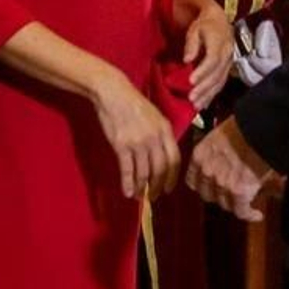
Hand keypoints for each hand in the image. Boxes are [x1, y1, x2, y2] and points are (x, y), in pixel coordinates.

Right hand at [92, 71, 181, 198]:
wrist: (113, 92)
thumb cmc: (134, 104)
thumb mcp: (156, 116)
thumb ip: (162, 135)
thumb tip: (164, 157)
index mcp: (165, 130)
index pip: (174, 159)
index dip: (172, 177)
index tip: (168, 188)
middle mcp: (154, 138)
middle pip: (160, 169)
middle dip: (157, 186)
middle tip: (154, 196)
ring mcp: (138, 142)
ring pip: (144, 173)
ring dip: (142, 188)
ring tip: (139, 196)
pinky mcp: (121, 145)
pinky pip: (127, 170)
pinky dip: (128, 184)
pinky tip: (127, 192)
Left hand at [184, 4, 233, 110]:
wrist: (219, 21)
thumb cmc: (205, 25)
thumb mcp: (195, 29)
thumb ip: (192, 44)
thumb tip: (187, 59)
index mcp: (220, 42)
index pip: (212, 59)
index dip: (202, 71)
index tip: (191, 81)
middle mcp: (227, 54)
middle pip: (217, 74)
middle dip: (204, 88)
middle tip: (191, 98)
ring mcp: (229, 63)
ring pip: (220, 81)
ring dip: (208, 94)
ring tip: (196, 105)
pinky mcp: (227, 69)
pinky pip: (221, 83)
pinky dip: (212, 94)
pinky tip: (204, 104)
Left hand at [186, 116, 274, 222]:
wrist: (260, 128)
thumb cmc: (244, 126)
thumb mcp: (221, 135)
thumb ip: (215, 152)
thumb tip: (224, 161)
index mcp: (200, 155)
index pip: (193, 180)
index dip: (203, 185)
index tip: (210, 187)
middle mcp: (207, 171)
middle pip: (208, 195)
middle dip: (218, 195)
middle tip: (230, 194)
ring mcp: (222, 183)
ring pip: (225, 204)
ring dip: (235, 204)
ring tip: (246, 203)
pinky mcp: (239, 192)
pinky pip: (242, 211)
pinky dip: (250, 214)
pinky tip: (257, 214)